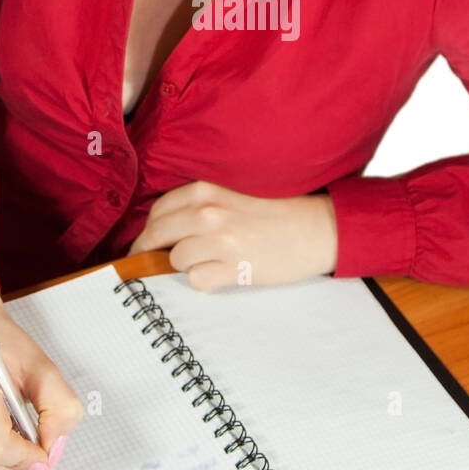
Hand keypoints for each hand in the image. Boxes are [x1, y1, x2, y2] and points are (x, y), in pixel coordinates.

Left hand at [127, 182, 337, 290]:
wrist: (319, 229)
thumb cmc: (280, 210)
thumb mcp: (235, 193)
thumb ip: (201, 203)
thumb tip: (164, 227)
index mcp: (207, 189)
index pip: (158, 210)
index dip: (150, 228)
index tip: (149, 240)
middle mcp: (208, 212)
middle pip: (155, 235)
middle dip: (150, 250)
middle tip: (152, 260)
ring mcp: (220, 241)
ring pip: (175, 260)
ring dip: (185, 265)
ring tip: (208, 262)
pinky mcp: (234, 267)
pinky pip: (197, 280)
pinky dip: (204, 280)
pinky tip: (222, 273)